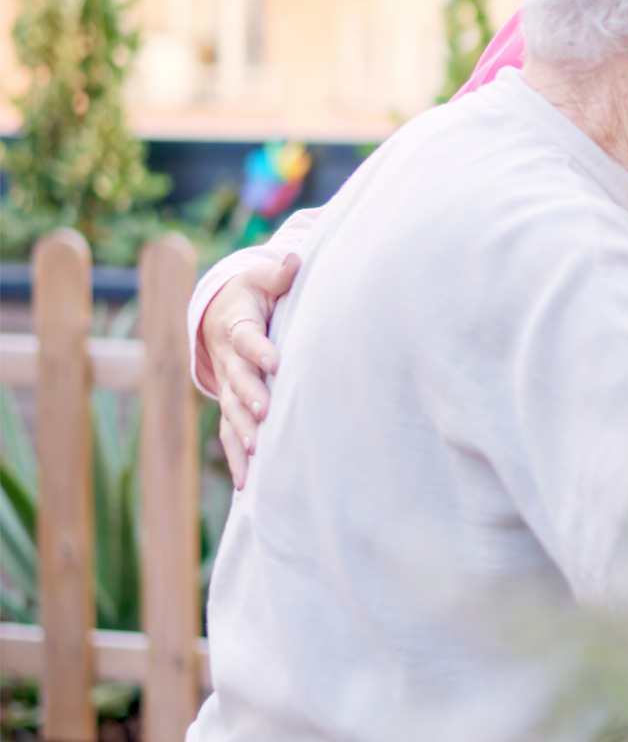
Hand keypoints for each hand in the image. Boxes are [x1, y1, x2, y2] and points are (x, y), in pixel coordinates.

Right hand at [199, 254, 300, 488]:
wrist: (218, 315)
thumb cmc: (253, 294)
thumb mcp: (261, 279)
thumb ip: (278, 274)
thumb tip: (294, 259)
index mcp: (235, 326)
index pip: (247, 338)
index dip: (260, 350)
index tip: (277, 362)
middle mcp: (227, 360)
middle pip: (238, 380)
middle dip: (250, 397)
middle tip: (266, 413)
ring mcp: (227, 386)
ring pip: (231, 412)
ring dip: (242, 431)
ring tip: (257, 450)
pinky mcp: (230, 406)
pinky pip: (230, 434)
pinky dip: (238, 458)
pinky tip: (249, 483)